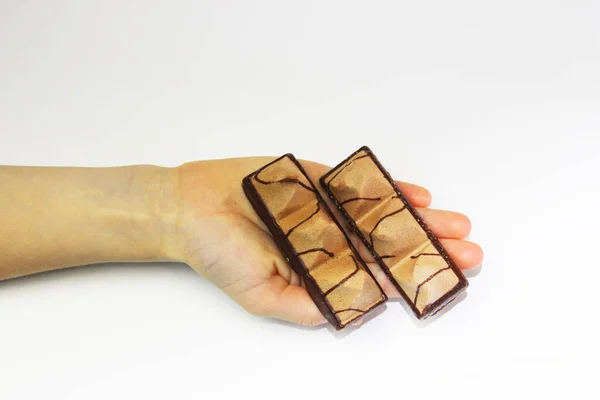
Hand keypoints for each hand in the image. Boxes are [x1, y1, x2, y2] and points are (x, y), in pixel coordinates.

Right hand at [172, 157, 483, 326]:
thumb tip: (350, 312)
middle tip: (466, 251)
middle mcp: (328, 239)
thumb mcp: (260, 296)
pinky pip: (355, 184)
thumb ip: (305, 307)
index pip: (374, 276)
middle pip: (386, 244)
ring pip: (378, 214)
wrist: (190, 206)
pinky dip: (384, 189)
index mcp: (319, 270)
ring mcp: (324, 208)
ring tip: (453, 226)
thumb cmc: (219, 253)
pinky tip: (414, 197)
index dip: (411, 278)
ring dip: (416, 220)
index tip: (445, 279)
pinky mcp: (315, 180)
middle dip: (427, 248)